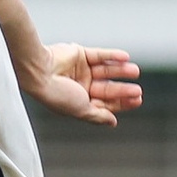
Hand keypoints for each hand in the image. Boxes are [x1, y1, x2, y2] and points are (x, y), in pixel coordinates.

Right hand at [26, 44, 143, 127]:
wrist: (40, 71)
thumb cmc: (55, 93)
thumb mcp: (80, 110)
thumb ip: (97, 115)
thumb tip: (113, 122)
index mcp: (79, 102)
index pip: (105, 103)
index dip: (122, 102)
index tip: (137, 100)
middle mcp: (80, 86)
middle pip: (107, 88)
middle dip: (123, 89)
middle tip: (137, 90)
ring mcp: (80, 70)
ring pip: (106, 71)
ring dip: (121, 71)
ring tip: (134, 71)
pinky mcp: (80, 54)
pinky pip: (100, 55)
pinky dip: (112, 56)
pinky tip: (125, 58)